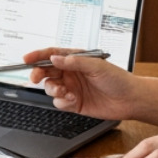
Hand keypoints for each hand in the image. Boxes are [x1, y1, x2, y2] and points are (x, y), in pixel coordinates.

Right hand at [23, 48, 141, 119]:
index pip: (52, 55)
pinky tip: (74, 100)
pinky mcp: (73, 103)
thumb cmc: (118, 79)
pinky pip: (58, 102)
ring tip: (65, 92)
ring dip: (53, 90)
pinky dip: (62, 102)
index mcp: (76, 60)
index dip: (38, 55)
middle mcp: (71, 73)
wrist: (130, 100)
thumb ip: (74, 62)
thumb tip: (55, 58)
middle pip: (46, 71)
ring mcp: (72, 88)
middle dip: (38, 74)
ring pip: (50, 87)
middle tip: (36, 78)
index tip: (27, 58)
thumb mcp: (97, 65)